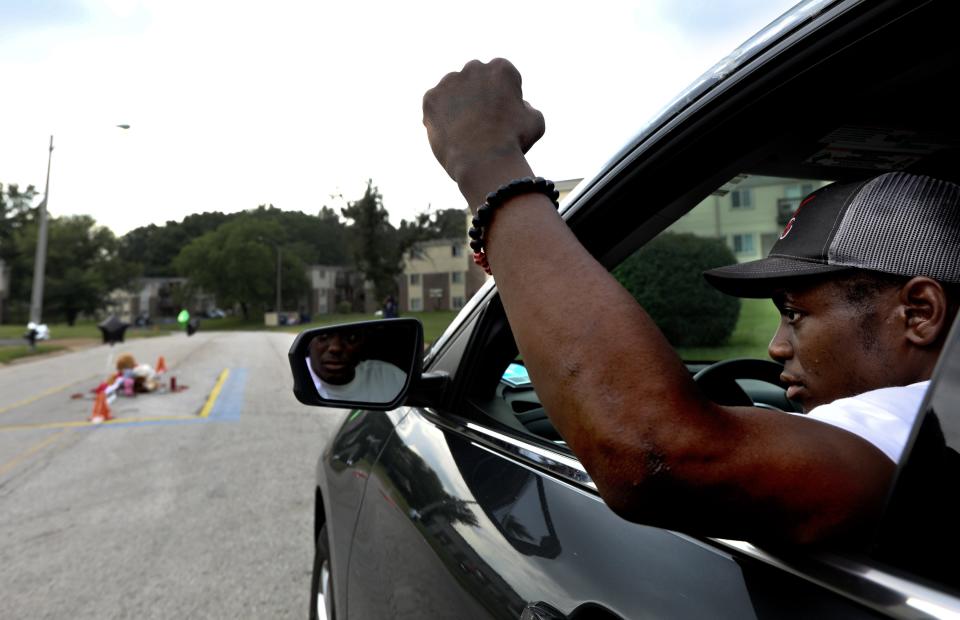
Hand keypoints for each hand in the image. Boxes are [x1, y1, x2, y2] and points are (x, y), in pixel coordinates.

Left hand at [423, 58, 544, 206]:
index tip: (502, 116)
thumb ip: (528, 107)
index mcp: (501, 68)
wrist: (484, 161)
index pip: (500, 78)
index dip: (503, 98)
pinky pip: (434, 105)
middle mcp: (474, 68)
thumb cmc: (513, 143)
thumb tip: (520, 104)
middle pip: (474, 79)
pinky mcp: (431, 98)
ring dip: (457, 104)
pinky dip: (439, 118)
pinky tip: (450, 135)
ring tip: (465, 132)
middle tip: (481, 122)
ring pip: (452, 91)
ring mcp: (449, 81)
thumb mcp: (535, 122)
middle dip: (477, 95)